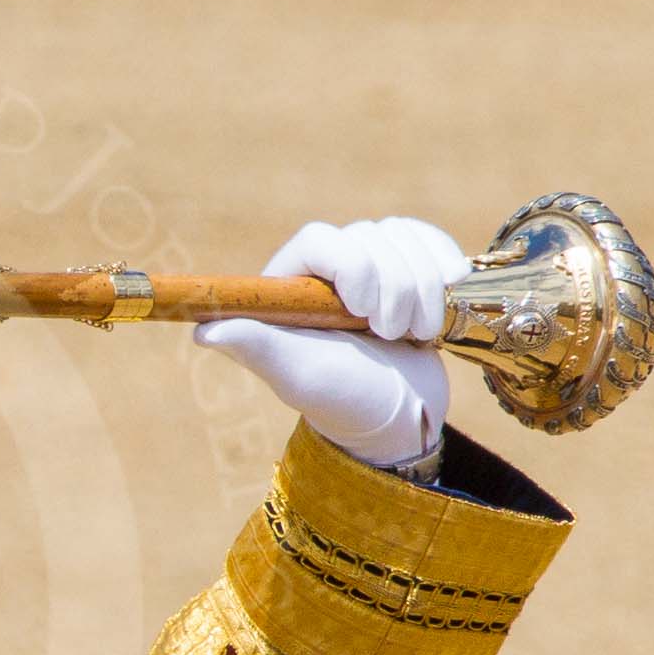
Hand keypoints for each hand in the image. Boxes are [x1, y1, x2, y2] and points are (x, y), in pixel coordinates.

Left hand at [194, 217, 470, 465]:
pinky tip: (449, 290)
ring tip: (413, 335)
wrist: (401, 417)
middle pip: (368, 237)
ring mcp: (365, 267)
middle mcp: (322, 271)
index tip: (360, 309)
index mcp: (286, 287)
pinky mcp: (404, 268)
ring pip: (402, 239)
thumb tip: (204, 332)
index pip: (318, 239)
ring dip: (421, 289)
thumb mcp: (297, 376)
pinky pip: (426, 240)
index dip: (350, 263)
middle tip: (389, 335)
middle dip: (393, 287)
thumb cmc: (342, 400)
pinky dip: (442, 266)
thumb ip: (256, 346)